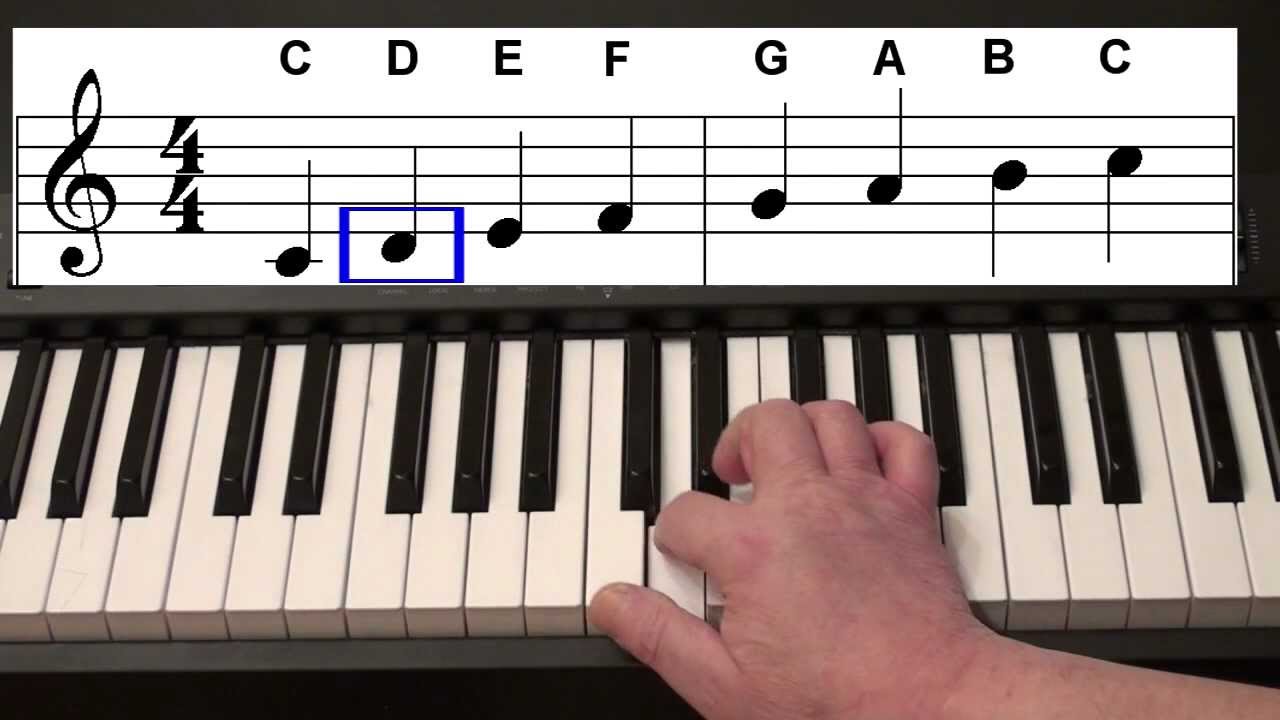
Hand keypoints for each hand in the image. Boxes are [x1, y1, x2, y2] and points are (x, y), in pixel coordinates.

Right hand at [587, 399, 999, 718]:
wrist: (928, 705)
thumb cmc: (836, 704)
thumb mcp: (724, 687)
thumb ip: (661, 637)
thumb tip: (612, 602)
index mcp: (753, 549)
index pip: (687, 511)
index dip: (673, 531)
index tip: (681, 550)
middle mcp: (808, 507)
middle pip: (764, 424)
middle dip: (737, 441)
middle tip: (731, 474)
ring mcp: (864, 500)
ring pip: (830, 416)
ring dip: (803, 428)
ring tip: (787, 458)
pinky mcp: (912, 510)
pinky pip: (903, 442)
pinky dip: (882, 439)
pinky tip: (861, 461)